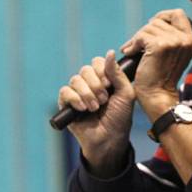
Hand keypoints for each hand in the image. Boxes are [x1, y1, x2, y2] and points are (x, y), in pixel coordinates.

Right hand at [57, 50, 135, 176]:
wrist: (110, 139)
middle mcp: (89, 84)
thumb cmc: (120, 118)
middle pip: (85, 69)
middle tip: (104, 99)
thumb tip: (109, 52)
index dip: (102, 70)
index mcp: (103, 79)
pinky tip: (83, 109)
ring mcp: (77, 93)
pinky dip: (75, 99)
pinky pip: (65, 92)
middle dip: (96, 84)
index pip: (97, 62)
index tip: (110, 85)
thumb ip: (118, 74)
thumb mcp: (126, 94)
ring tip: (96, 107)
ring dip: (88, 94)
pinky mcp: (66, 104)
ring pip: (75, 80)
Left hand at [121, 9, 191, 119]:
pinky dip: (132, 44)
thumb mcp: (174, 54)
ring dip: (137, 38)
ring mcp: (174, 42)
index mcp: (191, 41)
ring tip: (133, 51)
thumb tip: (155, 20)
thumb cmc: (161, 77)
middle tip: (138, 43)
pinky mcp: (160, 46)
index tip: (152, 29)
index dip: (163, 17)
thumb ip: (172, 38)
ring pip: (149, 27)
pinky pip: (141, 36)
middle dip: (146, 30)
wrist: (158, 96)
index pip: (178, 14)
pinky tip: (130, 53)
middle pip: (160, 19)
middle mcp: (186, 39)